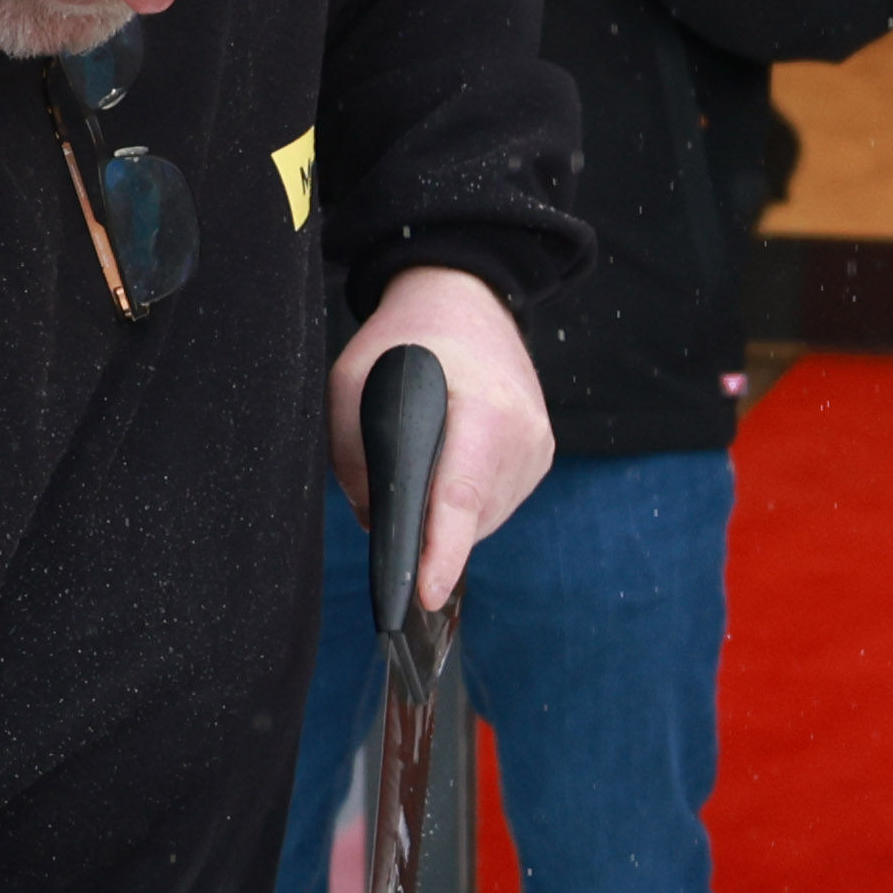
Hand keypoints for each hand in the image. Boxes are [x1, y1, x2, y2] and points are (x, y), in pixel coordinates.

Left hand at [340, 266, 555, 612]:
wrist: (466, 299)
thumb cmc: (406, 338)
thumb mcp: (351, 382)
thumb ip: (353, 455)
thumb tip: (374, 523)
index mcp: (483, 410)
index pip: (461, 497)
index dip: (440, 552)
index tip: (424, 593)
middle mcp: (522, 434)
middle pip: (466, 520)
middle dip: (423, 527)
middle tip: (387, 489)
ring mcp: (538, 449)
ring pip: (479, 520)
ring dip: (442, 515)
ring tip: (423, 461)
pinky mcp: (540, 458)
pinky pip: (493, 505)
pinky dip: (462, 502)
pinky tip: (446, 465)